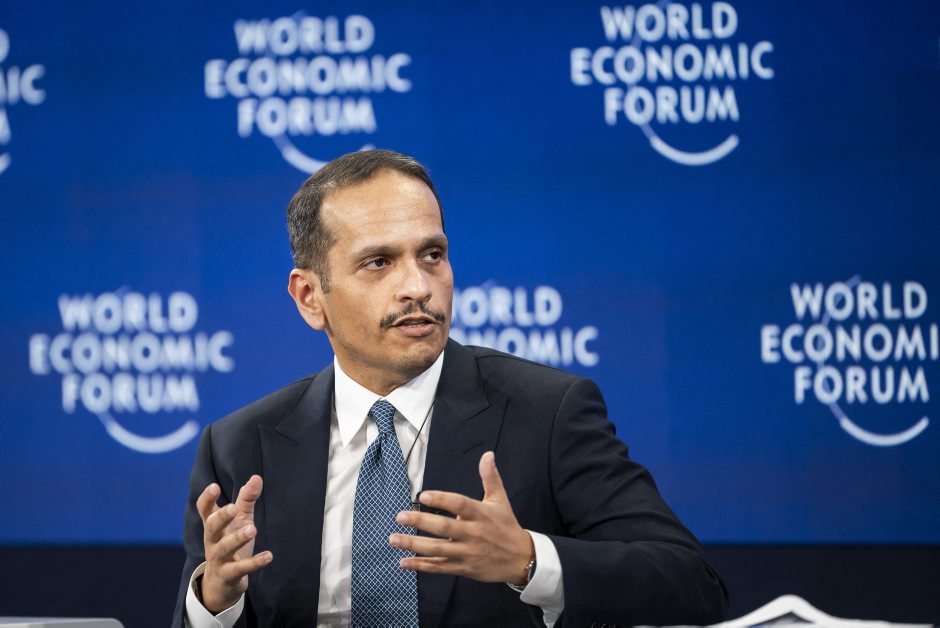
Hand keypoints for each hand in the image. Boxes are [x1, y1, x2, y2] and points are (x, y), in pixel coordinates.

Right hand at [196, 475, 272, 611]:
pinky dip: (254, 562)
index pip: (204, 510)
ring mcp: (218, 559)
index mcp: (213, 525)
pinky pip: (240, 569)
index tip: (214, 486)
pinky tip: (269, 556)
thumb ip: (246, 499)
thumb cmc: (230, 541)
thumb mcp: (240, 519)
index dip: (207, 498)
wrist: (222, 582)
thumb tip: (256, 477)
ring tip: (253, 529)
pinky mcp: (229, 575)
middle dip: (221, 517)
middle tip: (233, 508)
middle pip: (211, 527)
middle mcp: (212, 540)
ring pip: (224, 548)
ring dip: (237, 539)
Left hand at [390, 451, 534, 584]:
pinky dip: (421, 566)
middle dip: (420, 521)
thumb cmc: (506, 526)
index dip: (442, 499)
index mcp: (481, 514)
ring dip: (414, 544)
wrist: (521, 558)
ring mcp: (467, 553)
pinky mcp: (463, 568)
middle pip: (444, 527)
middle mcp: (473, 533)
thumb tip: (487, 454)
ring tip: (394, 539)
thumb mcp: (500, 500)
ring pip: (438, 549)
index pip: (460, 504)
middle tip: (400, 516)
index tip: (423, 495)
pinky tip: (403, 562)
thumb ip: (490, 477)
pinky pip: (439, 568)